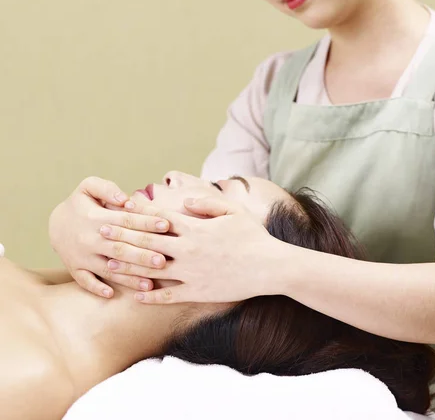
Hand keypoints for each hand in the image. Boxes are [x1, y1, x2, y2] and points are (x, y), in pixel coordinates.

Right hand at [49, 177, 169, 297]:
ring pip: (107, 268)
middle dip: (142, 255)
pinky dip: (97, 288)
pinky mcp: (75, 269)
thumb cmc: (80, 203)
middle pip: (120, 248)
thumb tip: (125, 199)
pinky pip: (85, 281)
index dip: (146, 222)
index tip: (166, 225)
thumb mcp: (88, 187)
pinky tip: (112, 295)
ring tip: (149, 285)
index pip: (126, 221)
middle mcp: (90, 238)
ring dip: (128, 277)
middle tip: (164, 260)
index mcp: (96, 217)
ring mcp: (82, 256)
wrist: (54, 224)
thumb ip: (107, 188)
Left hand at [100, 196, 282, 303]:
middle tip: (100, 232)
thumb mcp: (232, 210)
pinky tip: (135, 295)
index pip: (159, 218)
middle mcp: (187, 250)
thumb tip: (185, 202)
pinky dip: (150, 297)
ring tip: (108, 264)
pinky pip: (169, 296)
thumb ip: (207, 203)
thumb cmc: (253, 235)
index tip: (119, 208)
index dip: (138, 212)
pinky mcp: (197, 292)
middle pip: (147, 242)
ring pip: (151, 270)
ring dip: (128, 267)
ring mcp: (191, 273)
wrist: (270, 266)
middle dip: (122, 236)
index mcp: (195, 228)